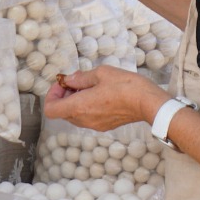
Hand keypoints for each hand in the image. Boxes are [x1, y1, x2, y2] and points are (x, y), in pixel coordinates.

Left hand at [44, 65, 166, 131]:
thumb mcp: (101, 73)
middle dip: (64, 96)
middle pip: (62, 112)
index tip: (61, 84)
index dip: (51, 96)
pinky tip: (98, 94)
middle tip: (74, 81)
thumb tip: (69, 80)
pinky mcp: (105, 125)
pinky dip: (85, 107)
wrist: (148, 102)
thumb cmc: (125, 86)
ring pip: (74, 116)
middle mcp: (84, 120)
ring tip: (87, 85)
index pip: (51, 110)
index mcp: (79, 106)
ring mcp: (95, 125)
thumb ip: (80, 78)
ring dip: (75, 101)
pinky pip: (87, 118)